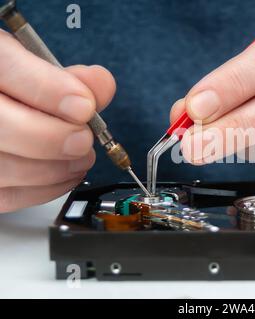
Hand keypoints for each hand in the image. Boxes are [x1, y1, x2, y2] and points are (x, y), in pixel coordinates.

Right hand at [0, 30, 115, 212]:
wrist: (3, 106)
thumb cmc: (14, 86)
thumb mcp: (33, 64)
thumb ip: (65, 75)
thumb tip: (101, 84)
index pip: (5, 68)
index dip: (47, 89)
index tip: (84, 106)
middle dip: (52, 138)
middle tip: (84, 139)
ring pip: (5, 167)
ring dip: (55, 167)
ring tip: (82, 157)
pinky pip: (8, 195)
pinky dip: (45, 188)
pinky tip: (67, 172)